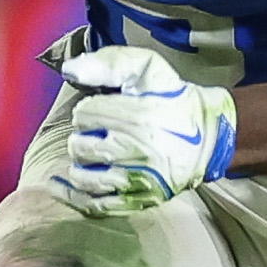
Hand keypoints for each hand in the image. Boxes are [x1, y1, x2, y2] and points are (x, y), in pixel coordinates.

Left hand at [53, 45, 235, 214]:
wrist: (209, 137)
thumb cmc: (173, 100)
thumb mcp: (148, 68)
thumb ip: (110, 62)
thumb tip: (69, 70)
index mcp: (139, 116)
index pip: (84, 114)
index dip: (89, 108)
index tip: (104, 109)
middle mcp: (137, 151)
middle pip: (80, 145)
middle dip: (84, 135)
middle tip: (102, 130)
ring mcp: (137, 180)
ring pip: (84, 175)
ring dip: (82, 161)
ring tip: (94, 151)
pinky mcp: (138, 200)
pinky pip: (94, 204)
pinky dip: (71, 195)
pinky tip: (58, 184)